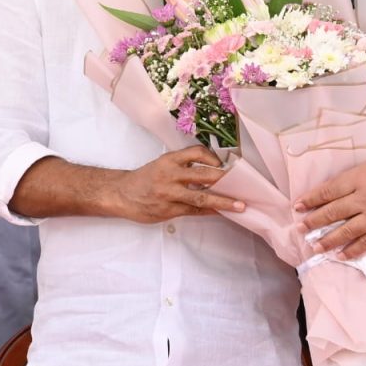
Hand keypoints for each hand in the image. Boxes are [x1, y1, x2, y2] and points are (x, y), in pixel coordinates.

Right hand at [111, 146, 244, 222]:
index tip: (226, 165)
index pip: (196, 153)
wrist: (120, 194)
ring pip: (201, 197)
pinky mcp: (168, 210)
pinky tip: (221, 213)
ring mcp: (169, 194)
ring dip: (223, 201)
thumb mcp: (163, 164)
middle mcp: (170, 174)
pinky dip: (209, 211)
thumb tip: (213, 171)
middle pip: (204, 175)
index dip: (213, 158)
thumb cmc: (146, 178)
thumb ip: (184, 166)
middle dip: (226, 180)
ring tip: (239, 205)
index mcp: (170, 160)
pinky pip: (193, 211)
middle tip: (245, 184)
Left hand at [295, 151, 365, 258]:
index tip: (298, 206)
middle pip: (332, 212)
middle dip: (313, 221)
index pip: (328, 191)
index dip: (311, 199)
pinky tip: (341, 255)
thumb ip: (356, 178)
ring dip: (328, 240)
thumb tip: (339, 189)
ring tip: (315, 247)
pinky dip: (352, 250)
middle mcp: (363, 199)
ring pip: (346, 231)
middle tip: (300, 229)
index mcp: (358, 179)